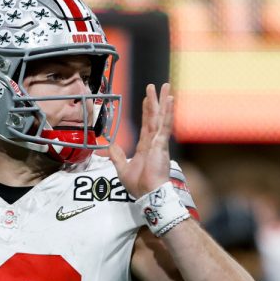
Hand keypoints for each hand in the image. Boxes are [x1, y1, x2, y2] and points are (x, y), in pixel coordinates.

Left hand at [109, 83, 173, 198]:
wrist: (147, 193)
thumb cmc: (139, 184)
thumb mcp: (122, 168)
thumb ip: (117, 155)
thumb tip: (109, 144)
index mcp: (145, 147)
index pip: (146, 125)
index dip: (146, 111)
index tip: (146, 100)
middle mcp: (153, 142)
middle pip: (155, 117)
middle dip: (156, 101)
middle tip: (158, 86)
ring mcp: (158, 142)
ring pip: (160, 117)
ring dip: (162, 101)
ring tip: (165, 87)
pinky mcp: (161, 144)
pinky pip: (165, 125)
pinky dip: (168, 113)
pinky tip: (170, 100)